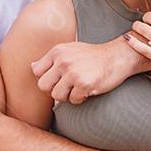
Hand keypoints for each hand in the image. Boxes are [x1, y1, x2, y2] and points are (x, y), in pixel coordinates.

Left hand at [31, 37, 145, 103]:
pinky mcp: (84, 84)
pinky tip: (87, 90)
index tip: (57, 79)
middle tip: (66, 87)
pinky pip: (73, 100)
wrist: (117, 57)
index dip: (46, 78)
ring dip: (67, 96)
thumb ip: (51, 59)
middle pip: (43, 86)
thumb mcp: (69, 50)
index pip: (36, 71)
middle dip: (53, 90)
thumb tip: (32, 67)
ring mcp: (73, 72)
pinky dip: (80, 98)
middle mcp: (63, 61)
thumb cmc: (92, 55)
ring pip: (57, 96)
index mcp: (57, 51)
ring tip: (77, 88)